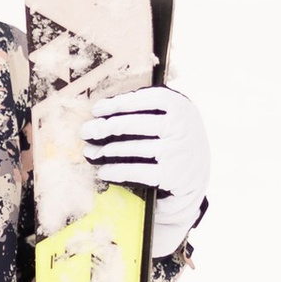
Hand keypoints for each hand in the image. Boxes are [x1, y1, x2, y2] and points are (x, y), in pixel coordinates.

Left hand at [84, 84, 209, 255]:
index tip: (97, 109)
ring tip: (90, 153)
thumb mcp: (170, 122)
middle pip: (135, 123)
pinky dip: (116, 172)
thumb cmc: (173, 146)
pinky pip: (136, 171)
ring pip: (133, 148)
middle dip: (105, 128)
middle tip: (86, 132)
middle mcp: (182, 126)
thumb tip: (103, 114)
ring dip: (106, 151)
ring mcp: (178, 151)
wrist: (194, 182)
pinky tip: (104, 172)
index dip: (119, 103)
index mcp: (181, 107)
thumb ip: (147, 112)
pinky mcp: (173, 175)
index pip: (147, 99)